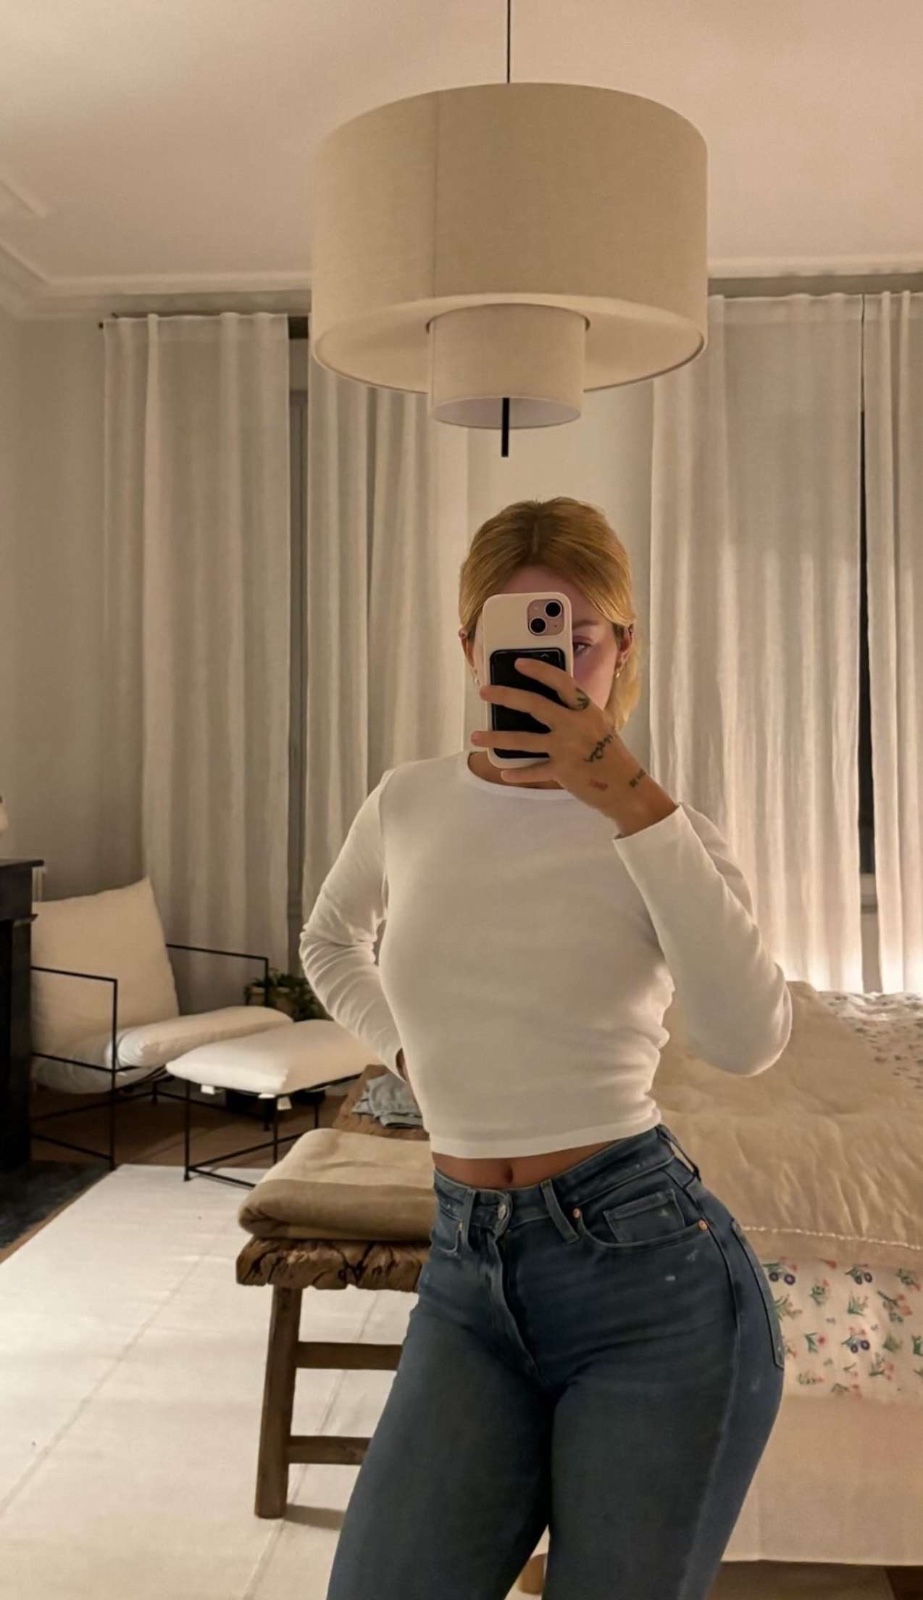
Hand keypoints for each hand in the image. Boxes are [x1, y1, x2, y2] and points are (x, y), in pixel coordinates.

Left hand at [472, 656, 651, 820]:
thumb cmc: (609, 752)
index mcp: (586, 709)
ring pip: (523, 739)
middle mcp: (575, 725)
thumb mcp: (597, 724)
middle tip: (485, 691)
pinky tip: (504, 772)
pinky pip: (533, 771)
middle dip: (505, 696)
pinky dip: (517, 772)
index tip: (518, 663)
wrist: (625, 786)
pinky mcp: (562, 771)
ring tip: (476, 736)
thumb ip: (574, 712)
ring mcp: (567, 748)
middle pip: (534, 705)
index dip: (539, 670)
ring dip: (496, 737)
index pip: (561, 681)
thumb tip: (541, 701)